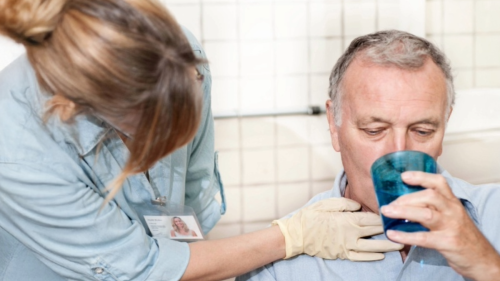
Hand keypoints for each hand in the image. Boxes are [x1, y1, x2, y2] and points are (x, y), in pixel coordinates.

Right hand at [273, 197, 402, 260]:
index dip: (385, 217)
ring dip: (387, 246)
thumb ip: (345, 204)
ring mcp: (347, 246)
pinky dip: (372, 257)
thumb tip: (359, 206)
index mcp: (348, 219)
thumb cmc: (311, 216)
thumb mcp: (326, 203)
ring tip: (400, 245)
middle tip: (406, 229)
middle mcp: (350, 234)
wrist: (297, 235)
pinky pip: (360, 257)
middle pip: (375, 232)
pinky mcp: (342, 254)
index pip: (372, 218)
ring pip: (372, 247)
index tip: (397, 215)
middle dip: (390, 231)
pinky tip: (381, 256)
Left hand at [381, 171, 499, 280]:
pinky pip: (423, 238)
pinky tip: (392, 234)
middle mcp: (453, 211)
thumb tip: (403, 203)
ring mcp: (451, 227)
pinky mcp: (447, 243)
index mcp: (453, 202)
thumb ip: (434, 207)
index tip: (404, 176)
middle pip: (429, 196)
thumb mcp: (452, 216)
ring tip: (386, 212)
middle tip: (389, 204)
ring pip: (426, 214)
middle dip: (406, 198)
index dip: (421, 177)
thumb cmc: (461, 235)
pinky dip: (405, 235)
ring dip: (403, 211)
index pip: (439, 182)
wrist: (482, 259)